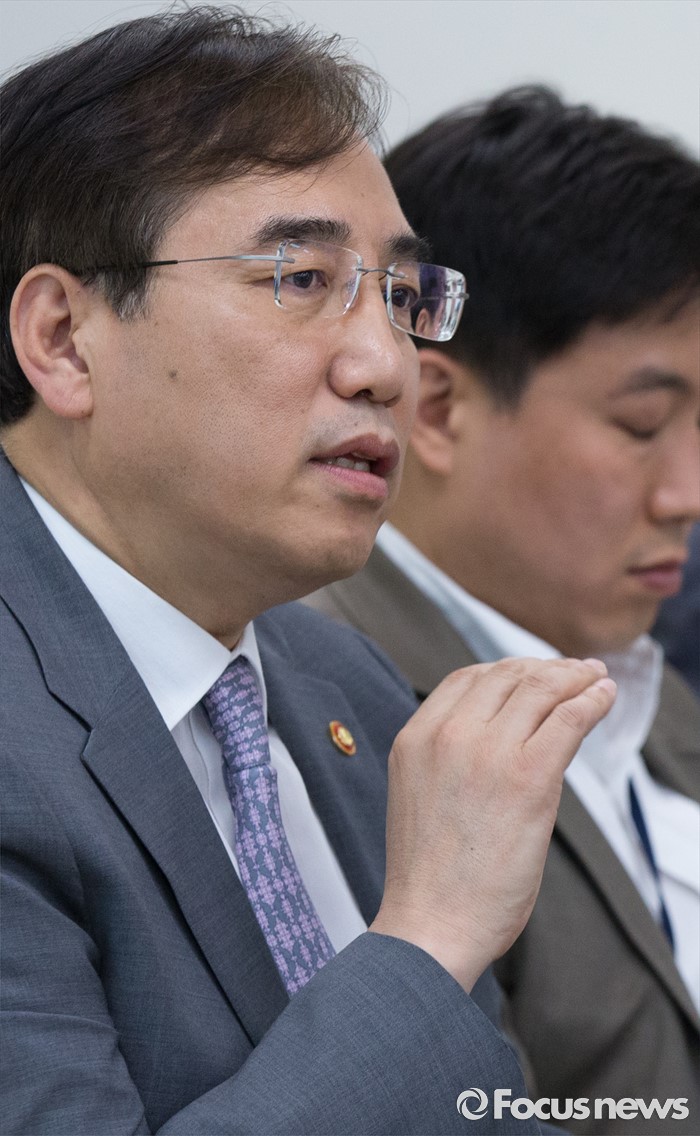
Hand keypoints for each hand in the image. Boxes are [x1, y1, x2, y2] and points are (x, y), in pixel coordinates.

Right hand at [369, 656, 615, 989]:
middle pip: (507, 676)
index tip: (535, 673)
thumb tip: (501, 739)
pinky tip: (605, 697)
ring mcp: (487, 752)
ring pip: (541, 689)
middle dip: (547, 668)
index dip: (508, 669)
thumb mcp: (421, 795)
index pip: (467, 679)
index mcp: (415, 738)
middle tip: (577, 671)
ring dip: (576, 678)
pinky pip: (569, 719)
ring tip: (597, 679)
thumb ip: (449, 759)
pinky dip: (592, 701)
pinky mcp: (528, 777)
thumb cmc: (430, 877)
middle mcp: (447, 734)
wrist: (431, 924)